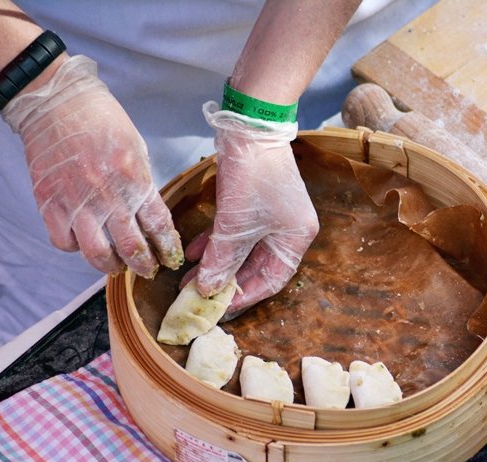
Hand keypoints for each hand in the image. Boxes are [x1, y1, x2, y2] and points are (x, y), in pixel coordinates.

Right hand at [1, 55, 182, 276]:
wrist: (57, 101)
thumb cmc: (101, 120)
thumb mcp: (137, 149)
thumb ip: (143, 185)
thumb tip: (148, 215)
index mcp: (135, 180)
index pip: (159, 226)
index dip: (168, 248)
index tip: (171, 258)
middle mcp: (107, 196)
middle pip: (131, 248)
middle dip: (144, 266)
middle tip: (147, 269)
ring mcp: (76, 202)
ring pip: (97, 254)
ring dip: (111, 265)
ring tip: (117, 264)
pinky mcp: (49, 203)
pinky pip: (64, 242)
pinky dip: (75, 248)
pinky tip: (82, 241)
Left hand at [184, 102, 317, 319]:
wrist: (249, 127)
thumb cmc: (252, 177)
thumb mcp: (235, 225)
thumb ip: (222, 260)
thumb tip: (207, 290)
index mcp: (296, 238)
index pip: (271, 280)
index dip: (244, 296)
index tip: (218, 309)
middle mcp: (288, 230)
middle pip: (256, 267)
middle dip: (227, 281)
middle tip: (199, 297)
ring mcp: (271, 216)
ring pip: (243, 251)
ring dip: (218, 263)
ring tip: (190, 278)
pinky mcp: (254, 203)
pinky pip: (236, 233)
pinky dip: (217, 243)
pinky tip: (195, 253)